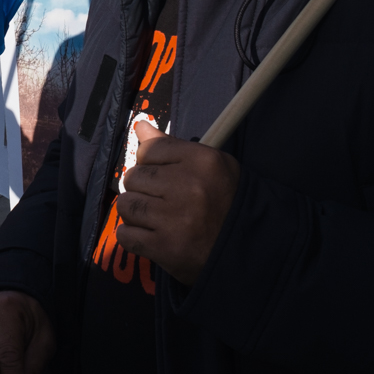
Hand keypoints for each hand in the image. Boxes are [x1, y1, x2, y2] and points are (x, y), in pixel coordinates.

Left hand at [113, 121, 238, 285]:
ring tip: (154, 218)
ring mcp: (174, 219)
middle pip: (134, 177)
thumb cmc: (226, 201)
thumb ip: (172, 145)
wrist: (247, 247)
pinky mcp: (164, 248)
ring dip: (135, 213)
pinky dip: (131, 236)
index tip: (161, 175)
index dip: (149, 162)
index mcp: (201, 161)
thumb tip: (140, 126)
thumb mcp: (210, 165)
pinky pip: (125, 235)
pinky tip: (149, 235)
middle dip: (142, 188)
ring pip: (126, 205)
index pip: (149, 149)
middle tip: (159, 200)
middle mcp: (187, 187)